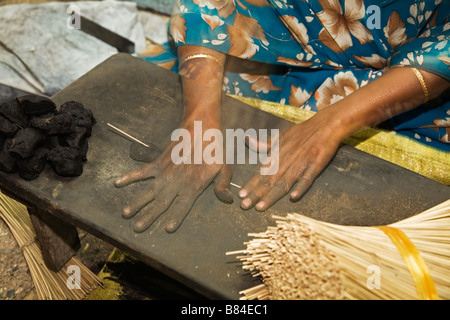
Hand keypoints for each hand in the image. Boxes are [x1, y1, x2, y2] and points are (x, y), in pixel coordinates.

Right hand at [115, 120, 232, 232]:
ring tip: (126, 213)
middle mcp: (176, 182)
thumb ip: (223, 186)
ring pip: (148, 191)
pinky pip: (141, 172)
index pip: (182, 206)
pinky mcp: (158, 163)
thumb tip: (229, 201)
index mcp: (192, 185)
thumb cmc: (214, 151)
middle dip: (148, 216)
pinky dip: (129, 177)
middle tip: (137, 228)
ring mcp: (165, 172)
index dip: (175, 217)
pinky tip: (118, 183)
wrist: (201, 129)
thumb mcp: (224, 168)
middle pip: (161, 203)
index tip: (167, 228)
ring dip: (137, 202)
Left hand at [238, 113, 341, 210]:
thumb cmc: (302, 132)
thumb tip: (247, 140)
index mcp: (277, 155)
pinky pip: (307, 178)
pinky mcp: (315, 166)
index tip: (240, 195)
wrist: (325, 125)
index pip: (260, 172)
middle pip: (269, 181)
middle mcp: (286, 161)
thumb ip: (265, 144)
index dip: (250, 184)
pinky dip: (300, 187)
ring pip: (284, 183)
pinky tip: (293, 197)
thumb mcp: (281, 136)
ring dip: (271, 196)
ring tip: (260, 207)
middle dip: (255, 194)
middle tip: (244, 206)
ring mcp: (300, 164)